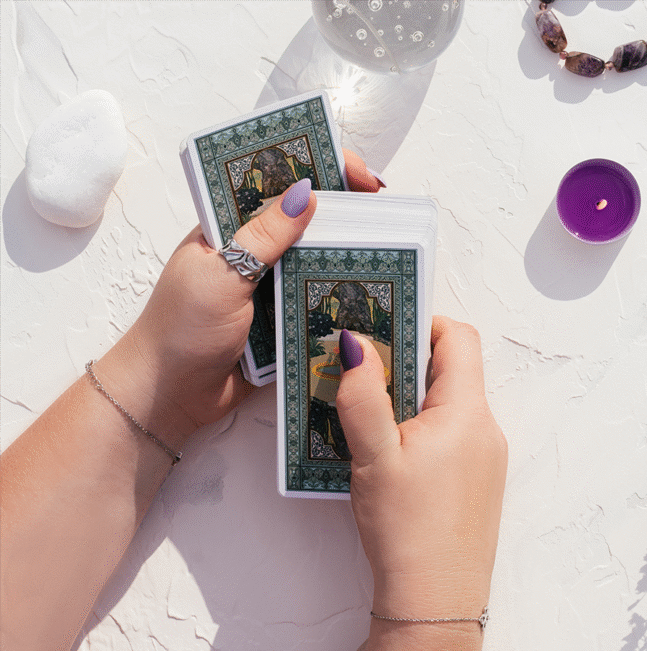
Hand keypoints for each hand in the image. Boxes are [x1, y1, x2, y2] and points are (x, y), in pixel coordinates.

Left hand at [98, 151, 384, 440]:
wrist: (168, 395)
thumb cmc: (181, 328)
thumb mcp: (221, 273)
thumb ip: (263, 236)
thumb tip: (307, 193)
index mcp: (230, 226)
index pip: (277, 182)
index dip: (318, 168)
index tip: (357, 174)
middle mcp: (254, 251)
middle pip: (305, 220)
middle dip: (344, 211)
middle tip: (386, 213)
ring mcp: (271, 287)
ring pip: (316, 261)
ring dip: (347, 257)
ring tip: (387, 251)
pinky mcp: (284, 321)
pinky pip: (318, 302)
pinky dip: (340, 298)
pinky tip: (369, 295)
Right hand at [336, 317, 507, 622]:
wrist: (435, 601)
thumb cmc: (407, 530)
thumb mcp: (374, 456)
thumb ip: (362, 395)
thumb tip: (357, 344)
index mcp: (466, 413)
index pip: (459, 339)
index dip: (424, 324)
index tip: (386, 331)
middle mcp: (486, 429)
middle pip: (452, 369)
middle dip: (407, 364)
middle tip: (366, 375)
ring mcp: (486, 456)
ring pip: (449, 403)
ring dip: (412, 398)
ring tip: (372, 416)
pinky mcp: (478, 479)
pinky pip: (452, 433)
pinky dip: (423, 426)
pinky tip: (392, 451)